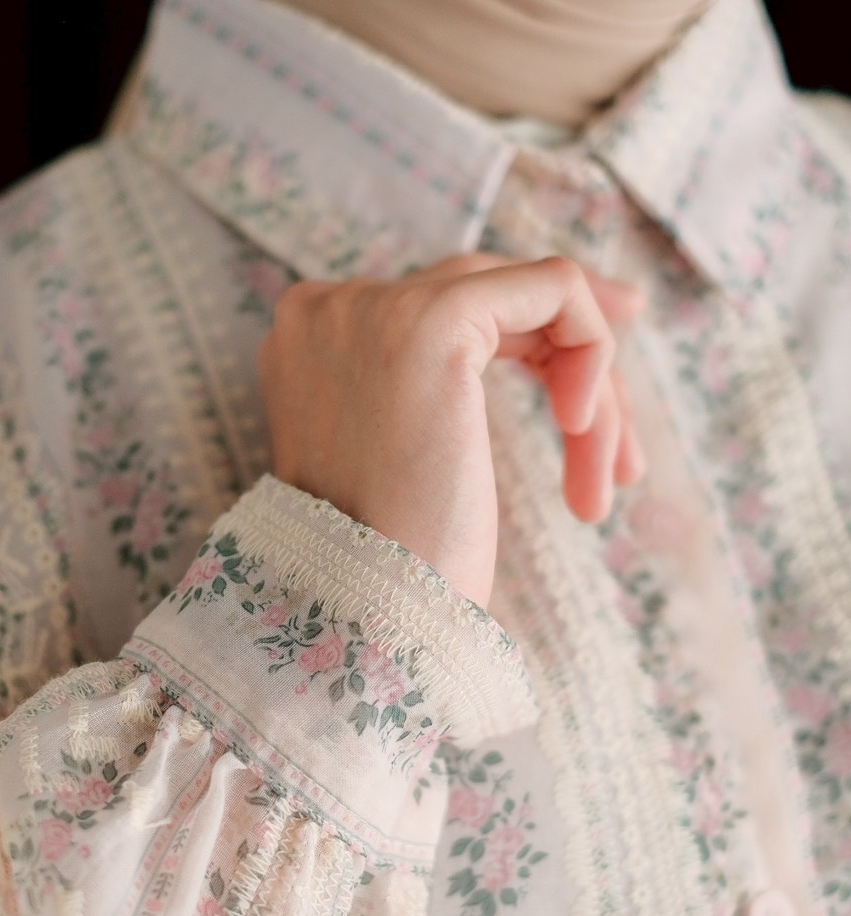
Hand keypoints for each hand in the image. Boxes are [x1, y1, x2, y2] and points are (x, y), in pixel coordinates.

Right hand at [257, 253, 644, 607]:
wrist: (371, 610)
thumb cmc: (395, 567)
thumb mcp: (406, 464)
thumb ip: (431, 395)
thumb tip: (530, 356)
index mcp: (309, 345)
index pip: (440, 310)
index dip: (526, 341)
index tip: (585, 392)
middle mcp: (329, 311)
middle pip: (489, 303)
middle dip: (573, 366)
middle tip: (624, 454)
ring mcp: (374, 306)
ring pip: (530, 301)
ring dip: (592, 392)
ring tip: (605, 481)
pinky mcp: (434, 318)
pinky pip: (554, 287)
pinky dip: (592, 351)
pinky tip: (583, 431)